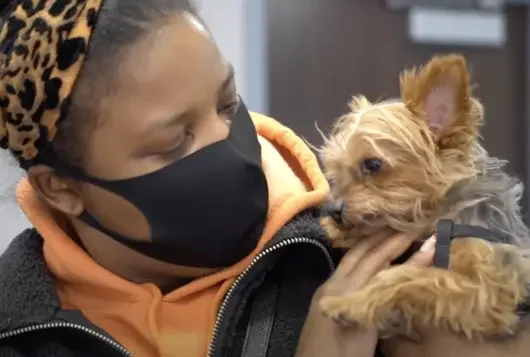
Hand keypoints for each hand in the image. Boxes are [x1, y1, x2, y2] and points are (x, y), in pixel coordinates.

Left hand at [295, 232, 435, 356]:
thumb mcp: (371, 332)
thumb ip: (391, 302)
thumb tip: (411, 280)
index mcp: (346, 292)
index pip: (376, 260)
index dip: (398, 244)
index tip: (421, 231)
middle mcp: (334, 284)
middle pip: (361, 253)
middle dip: (385, 237)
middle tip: (408, 226)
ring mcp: (326, 290)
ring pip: (351, 259)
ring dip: (371, 245)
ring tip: (393, 235)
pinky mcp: (324, 298)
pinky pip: (345, 268)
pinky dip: (361, 258)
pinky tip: (371, 260)